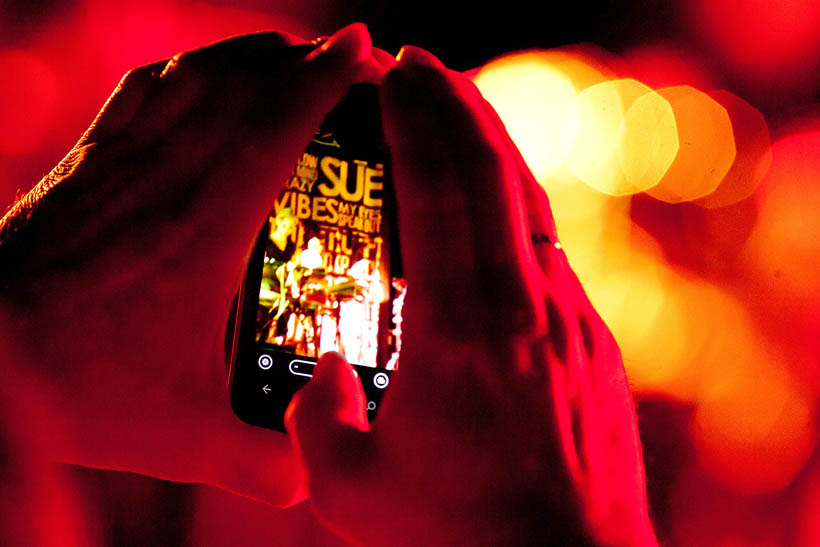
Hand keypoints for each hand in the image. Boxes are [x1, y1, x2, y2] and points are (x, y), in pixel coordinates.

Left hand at [0, 23, 374, 505]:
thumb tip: (314, 474)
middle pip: (242, 84)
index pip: (272, 129)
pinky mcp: (88, 160)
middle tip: (349, 59)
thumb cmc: (78, 390)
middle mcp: (163, 181)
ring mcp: (120, 161)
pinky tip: (212, 70)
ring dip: (251, 53)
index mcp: (200, 234)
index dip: (323, 80)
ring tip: (293, 56)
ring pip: (195, 73)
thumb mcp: (184, 438)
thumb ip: (260, 460)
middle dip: (303, 58)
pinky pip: (147, 85)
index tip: (362, 52)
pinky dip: (192, 65)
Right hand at [286, 47, 656, 544]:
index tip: (394, 77)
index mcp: (460, 332)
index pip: (436, 191)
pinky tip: (494, 214)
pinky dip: (516, 212)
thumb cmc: (457, 541)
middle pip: (493, 173)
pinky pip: (551, 254)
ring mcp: (568, 322)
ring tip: (456, 120)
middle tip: (419, 67)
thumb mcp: (352, 492)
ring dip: (491, 151)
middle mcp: (524, 308)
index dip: (415, 122)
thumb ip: (315, 420)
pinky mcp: (593, 345)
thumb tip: (322, 373)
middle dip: (455, 104)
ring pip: (531, 206)